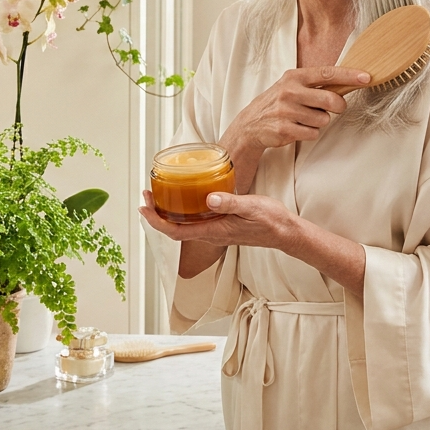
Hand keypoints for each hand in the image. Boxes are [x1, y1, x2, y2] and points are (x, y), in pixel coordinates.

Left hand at [140, 189, 366, 296]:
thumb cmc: (270, 221)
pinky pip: (195, 222)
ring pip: (183, 226)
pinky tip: (184, 198)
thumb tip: (209, 199)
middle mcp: (211, 234)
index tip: (144, 206)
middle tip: (147, 195)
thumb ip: (230, 203)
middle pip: (174, 229)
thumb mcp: (251, 208)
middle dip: (156, 214)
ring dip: (168, 213)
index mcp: (214, 231)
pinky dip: (183, 212)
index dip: (156, 220)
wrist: (285, 232)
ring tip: (159, 195)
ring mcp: (215, 231)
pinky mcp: (221, 226)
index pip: (176, 230)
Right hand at [219, 66, 369, 190]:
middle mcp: (290, 91)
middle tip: (334, 108)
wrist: (251, 123)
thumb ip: (316, 84)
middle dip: (337, 106)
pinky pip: (313, 133)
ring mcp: (286, 111)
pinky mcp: (285, 129)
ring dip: (319, 122)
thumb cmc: (278, 102)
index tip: (366, 77)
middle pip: (330, 99)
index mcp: (294, 76)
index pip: (327, 73)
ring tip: (304, 119)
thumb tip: (348, 82)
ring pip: (323, 119)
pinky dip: (309, 133)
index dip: (349, 75)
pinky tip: (297, 128)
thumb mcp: (293, 86)